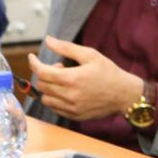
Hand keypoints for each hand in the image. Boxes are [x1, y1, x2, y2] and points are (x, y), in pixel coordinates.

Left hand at [26, 36, 143, 121]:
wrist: (125, 95)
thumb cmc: (109, 72)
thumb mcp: (90, 55)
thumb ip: (66, 48)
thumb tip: (48, 40)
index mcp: (71, 78)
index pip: (42, 72)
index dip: (34, 63)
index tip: (32, 57)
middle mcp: (69, 95)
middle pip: (42, 85)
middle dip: (45, 74)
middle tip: (60, 68)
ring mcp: (71, 108)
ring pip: (46, 99)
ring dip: (48, 88)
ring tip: (63, 81)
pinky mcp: (75, 116)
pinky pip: (55, 109)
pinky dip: (55, 99)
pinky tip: (66, 92)